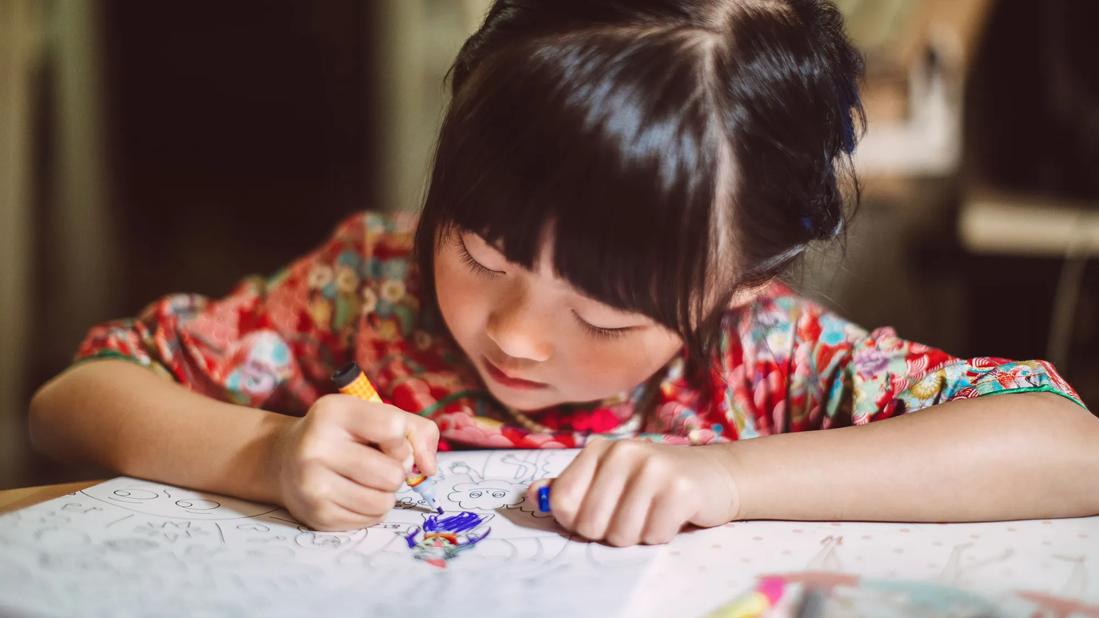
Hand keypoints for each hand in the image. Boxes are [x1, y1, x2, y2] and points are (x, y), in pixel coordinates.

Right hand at [274, 394, 438, 530]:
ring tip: (366, 480)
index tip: (388, 441)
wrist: (286, 458)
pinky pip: (371, 519)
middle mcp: (316, 447)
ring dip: (385, 493)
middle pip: (393, 473)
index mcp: (333, 412)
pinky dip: (371, 509)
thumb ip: (416, 430)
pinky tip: (352, 493)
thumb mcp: (374, 415)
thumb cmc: (343, 434)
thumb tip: (429, 468)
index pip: (394, 427)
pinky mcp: (317, 515)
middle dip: (396, 471)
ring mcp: (313, 484)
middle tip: (377, 464)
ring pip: (385, 501)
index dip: (401, 439)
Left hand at [530, 439, 739, 545]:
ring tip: (652, 514)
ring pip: (620, 535)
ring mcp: (653, 467)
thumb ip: (570, 487)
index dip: (577, 522)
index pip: (562, 503)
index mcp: (598, 448)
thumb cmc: (654, 483)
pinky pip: (652, 536)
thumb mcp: (610, 478)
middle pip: (590, 524)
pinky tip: (672, 515)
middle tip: (632, 516)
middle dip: (609, 533)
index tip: (600, 514)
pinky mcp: (680, 488)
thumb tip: (532, 495)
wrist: (715, 477)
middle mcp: (622, 451)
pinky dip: (661, 535)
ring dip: (637, 536)